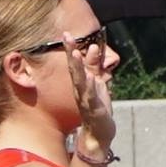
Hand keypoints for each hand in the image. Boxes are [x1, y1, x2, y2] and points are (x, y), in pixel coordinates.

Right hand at [64, 34, 115, 154]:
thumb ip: (94, 66)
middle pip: (74, 69)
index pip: (75, 63)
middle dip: (70, 52)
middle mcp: (80, 90)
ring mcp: (85, 99)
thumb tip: (93, 47)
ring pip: (80, 81)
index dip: (71, 48)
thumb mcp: (97, 83)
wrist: (99, 132)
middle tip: (66, 37)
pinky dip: (90, 87)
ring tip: (75, 53)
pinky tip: (90, 77)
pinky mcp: (93, 109)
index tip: (67, 33)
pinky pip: (91, 96)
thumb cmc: (97, 107)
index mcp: (81, 83)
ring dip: (77, 67)